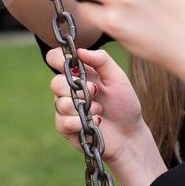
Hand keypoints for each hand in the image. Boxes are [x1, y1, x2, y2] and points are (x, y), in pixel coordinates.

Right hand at [49, 47, 145, 165]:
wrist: (130, 134)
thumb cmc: (124, 104)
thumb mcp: (118, 77)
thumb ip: (101, 60)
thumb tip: (79, 51)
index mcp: (78, 74)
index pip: (55, 60)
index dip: (58, 59)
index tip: (71, 64)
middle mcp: (68, 90)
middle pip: (54, 83)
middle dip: (78, 88)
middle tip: (96, 92)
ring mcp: (65, 110)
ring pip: (60, 103)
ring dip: (84, 106)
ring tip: (100, 110)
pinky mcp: (65, 128)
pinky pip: (63, 122)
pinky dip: (81, 122)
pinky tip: (95, 123)